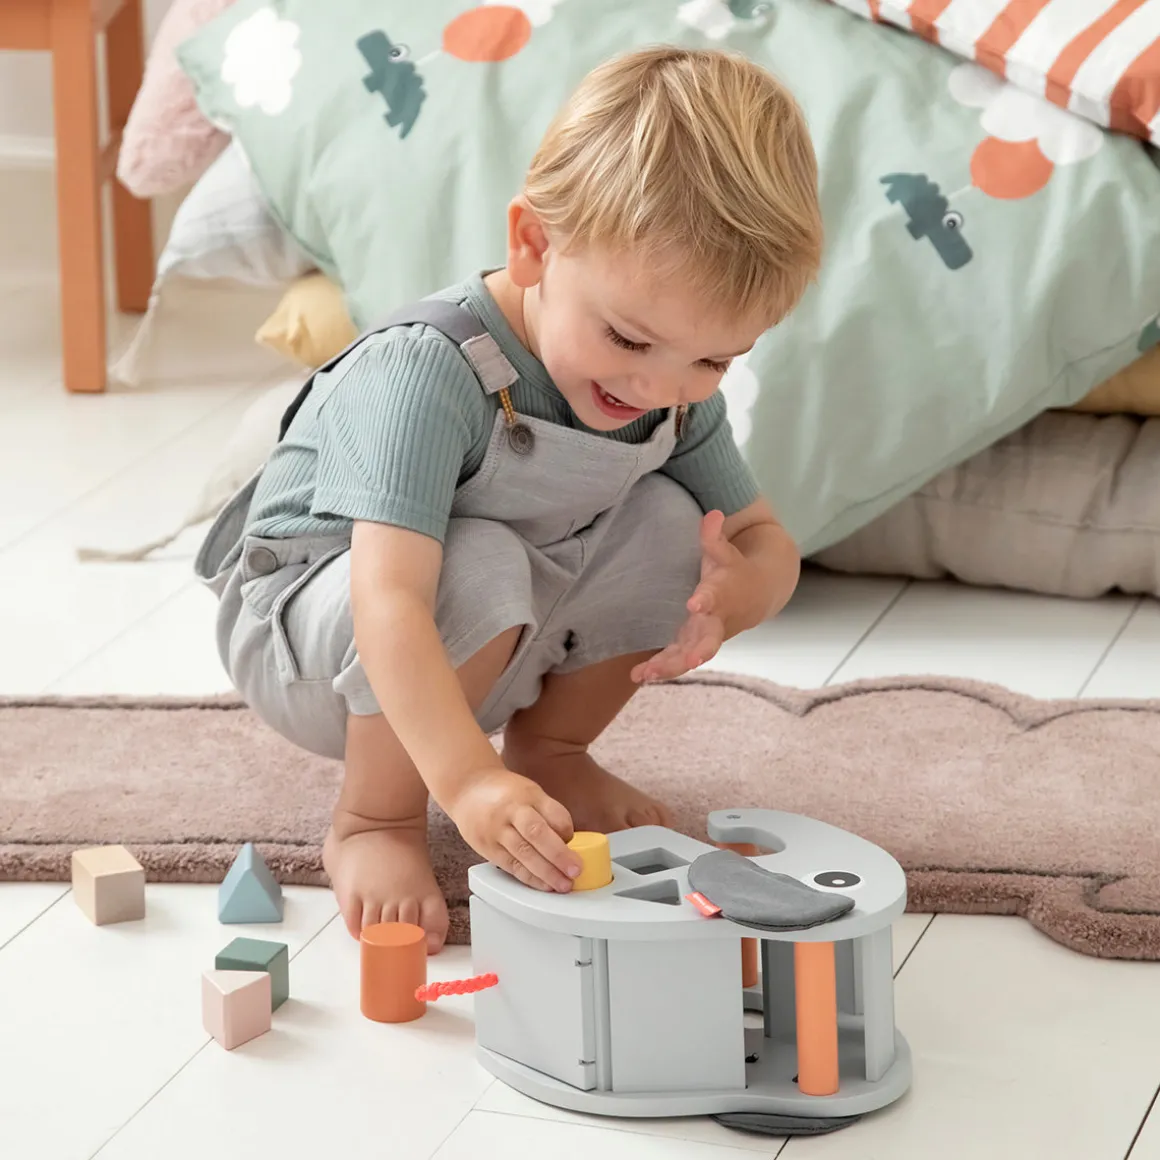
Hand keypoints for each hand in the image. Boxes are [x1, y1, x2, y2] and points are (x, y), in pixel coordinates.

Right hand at [449, 768, 581, 891]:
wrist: (467, 790)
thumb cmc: (504, 792)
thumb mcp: (529, 791)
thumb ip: (547, 813)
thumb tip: (567, 841)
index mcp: (526, 794)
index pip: (552, 812)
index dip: (566, 830)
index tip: (573, 840)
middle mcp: (510, 811)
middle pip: (536, 833)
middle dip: (558, 855)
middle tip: (575, 870)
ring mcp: (496, 831)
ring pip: (523, 854)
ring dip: (546, 873)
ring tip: (563, 885)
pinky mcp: (487, 849)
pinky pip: (511, 866)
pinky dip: (530, 878)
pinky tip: (543, 885)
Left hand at [631, 509, 751, 683]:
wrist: (754, 597)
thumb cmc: (732, 571)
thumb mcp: (725, 552)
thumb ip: (714, 537)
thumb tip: (713, 512)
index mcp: (722, 593)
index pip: (715, 595)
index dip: (707, 598)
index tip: (696, 602)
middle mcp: (714, 620)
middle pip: (708, 639)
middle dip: (699, 649)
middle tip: (690, 660)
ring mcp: (703, 637)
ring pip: (689, 656)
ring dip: (671, 666)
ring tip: (647, 673)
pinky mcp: (691, 646)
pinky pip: (676, 660)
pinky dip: (660, 669)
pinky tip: (638, 675)